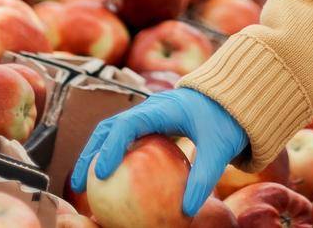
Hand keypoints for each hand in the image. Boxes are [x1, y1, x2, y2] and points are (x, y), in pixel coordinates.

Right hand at [70, 88, 248, 216]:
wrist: (231, 100)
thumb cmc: (224, 121)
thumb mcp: (218, 150)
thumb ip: (203, 179)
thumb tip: (187, 212)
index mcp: (161, 109)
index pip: (126, 125)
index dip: (110, 148)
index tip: (100, 174)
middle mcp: (148, 109)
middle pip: (109, 128)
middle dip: (91, 154)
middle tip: (80, 184)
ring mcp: (147, 115)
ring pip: (112, 132)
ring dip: (96, 154)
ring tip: (87, 185)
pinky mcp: (150, 124)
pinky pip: (126, 140)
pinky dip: (114, 157)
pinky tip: (114, 183)